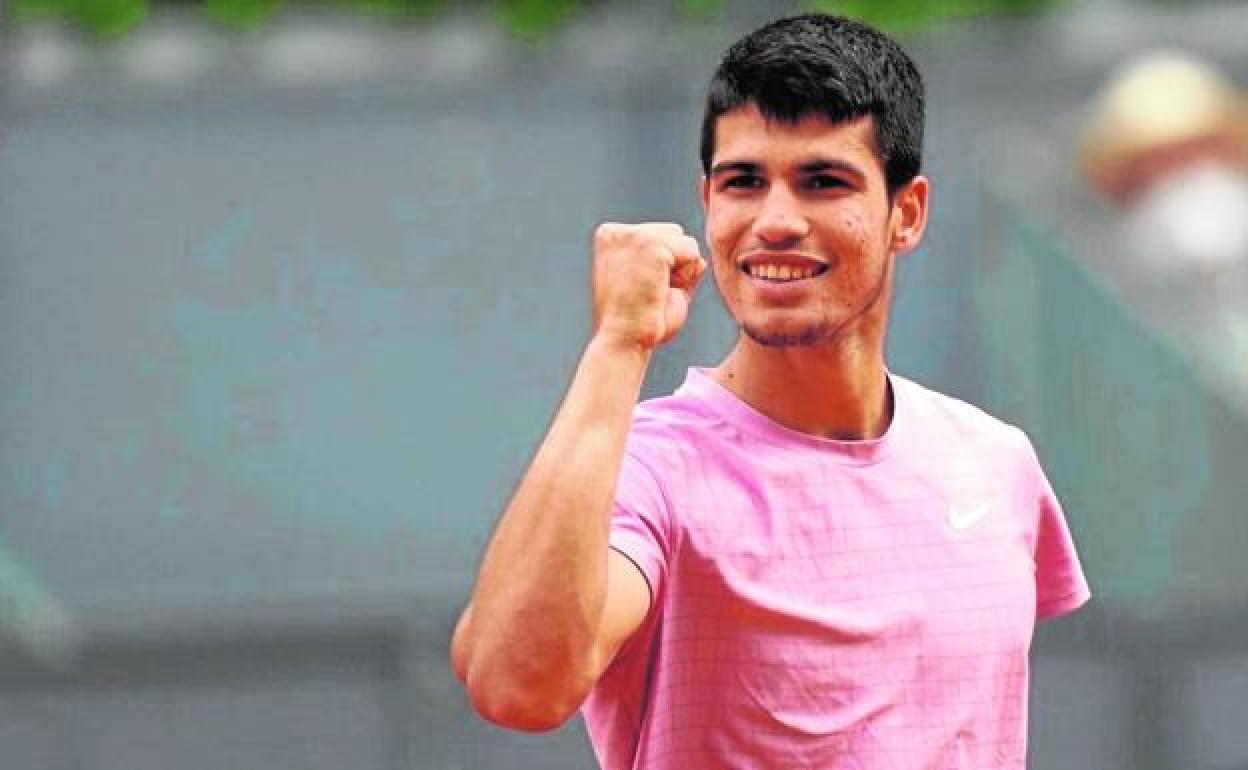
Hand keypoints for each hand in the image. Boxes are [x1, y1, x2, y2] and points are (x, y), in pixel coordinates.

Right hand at [590, 222, 706, 351]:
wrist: (623, 341)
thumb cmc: (635, 322)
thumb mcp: (647, 283)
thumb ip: (669, 262)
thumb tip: (699, 258)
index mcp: (610, 238)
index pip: (657, 237)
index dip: (659, 268)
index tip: (639, 290)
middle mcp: (617, 232)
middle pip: (673, 235)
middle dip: (673, 267)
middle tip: (650, 294)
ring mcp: (633, 236)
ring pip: (686, 243)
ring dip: (681, 272)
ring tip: (655, 293)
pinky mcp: (651, 245)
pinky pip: (693, 255)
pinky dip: (687, 278)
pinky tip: (662, 291)